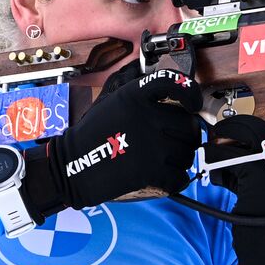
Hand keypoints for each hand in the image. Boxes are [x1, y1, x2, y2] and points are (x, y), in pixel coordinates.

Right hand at [23, 69, 202, 219]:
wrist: (70, 165)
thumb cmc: (95, 136)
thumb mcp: (115, 103)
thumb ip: (145, 99)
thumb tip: (181, 105)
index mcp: (135, 95)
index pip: (173, 82)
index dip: (190, 92)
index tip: (193, 105)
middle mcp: (146, 116)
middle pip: (189, 126)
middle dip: (187, 137)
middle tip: (174, 143)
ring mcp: (150, 143)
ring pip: (188, 153)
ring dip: (181, 161)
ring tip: (164, 161)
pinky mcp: (150, 170)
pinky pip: (180, 177)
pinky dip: (176, 181)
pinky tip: (166, 179)